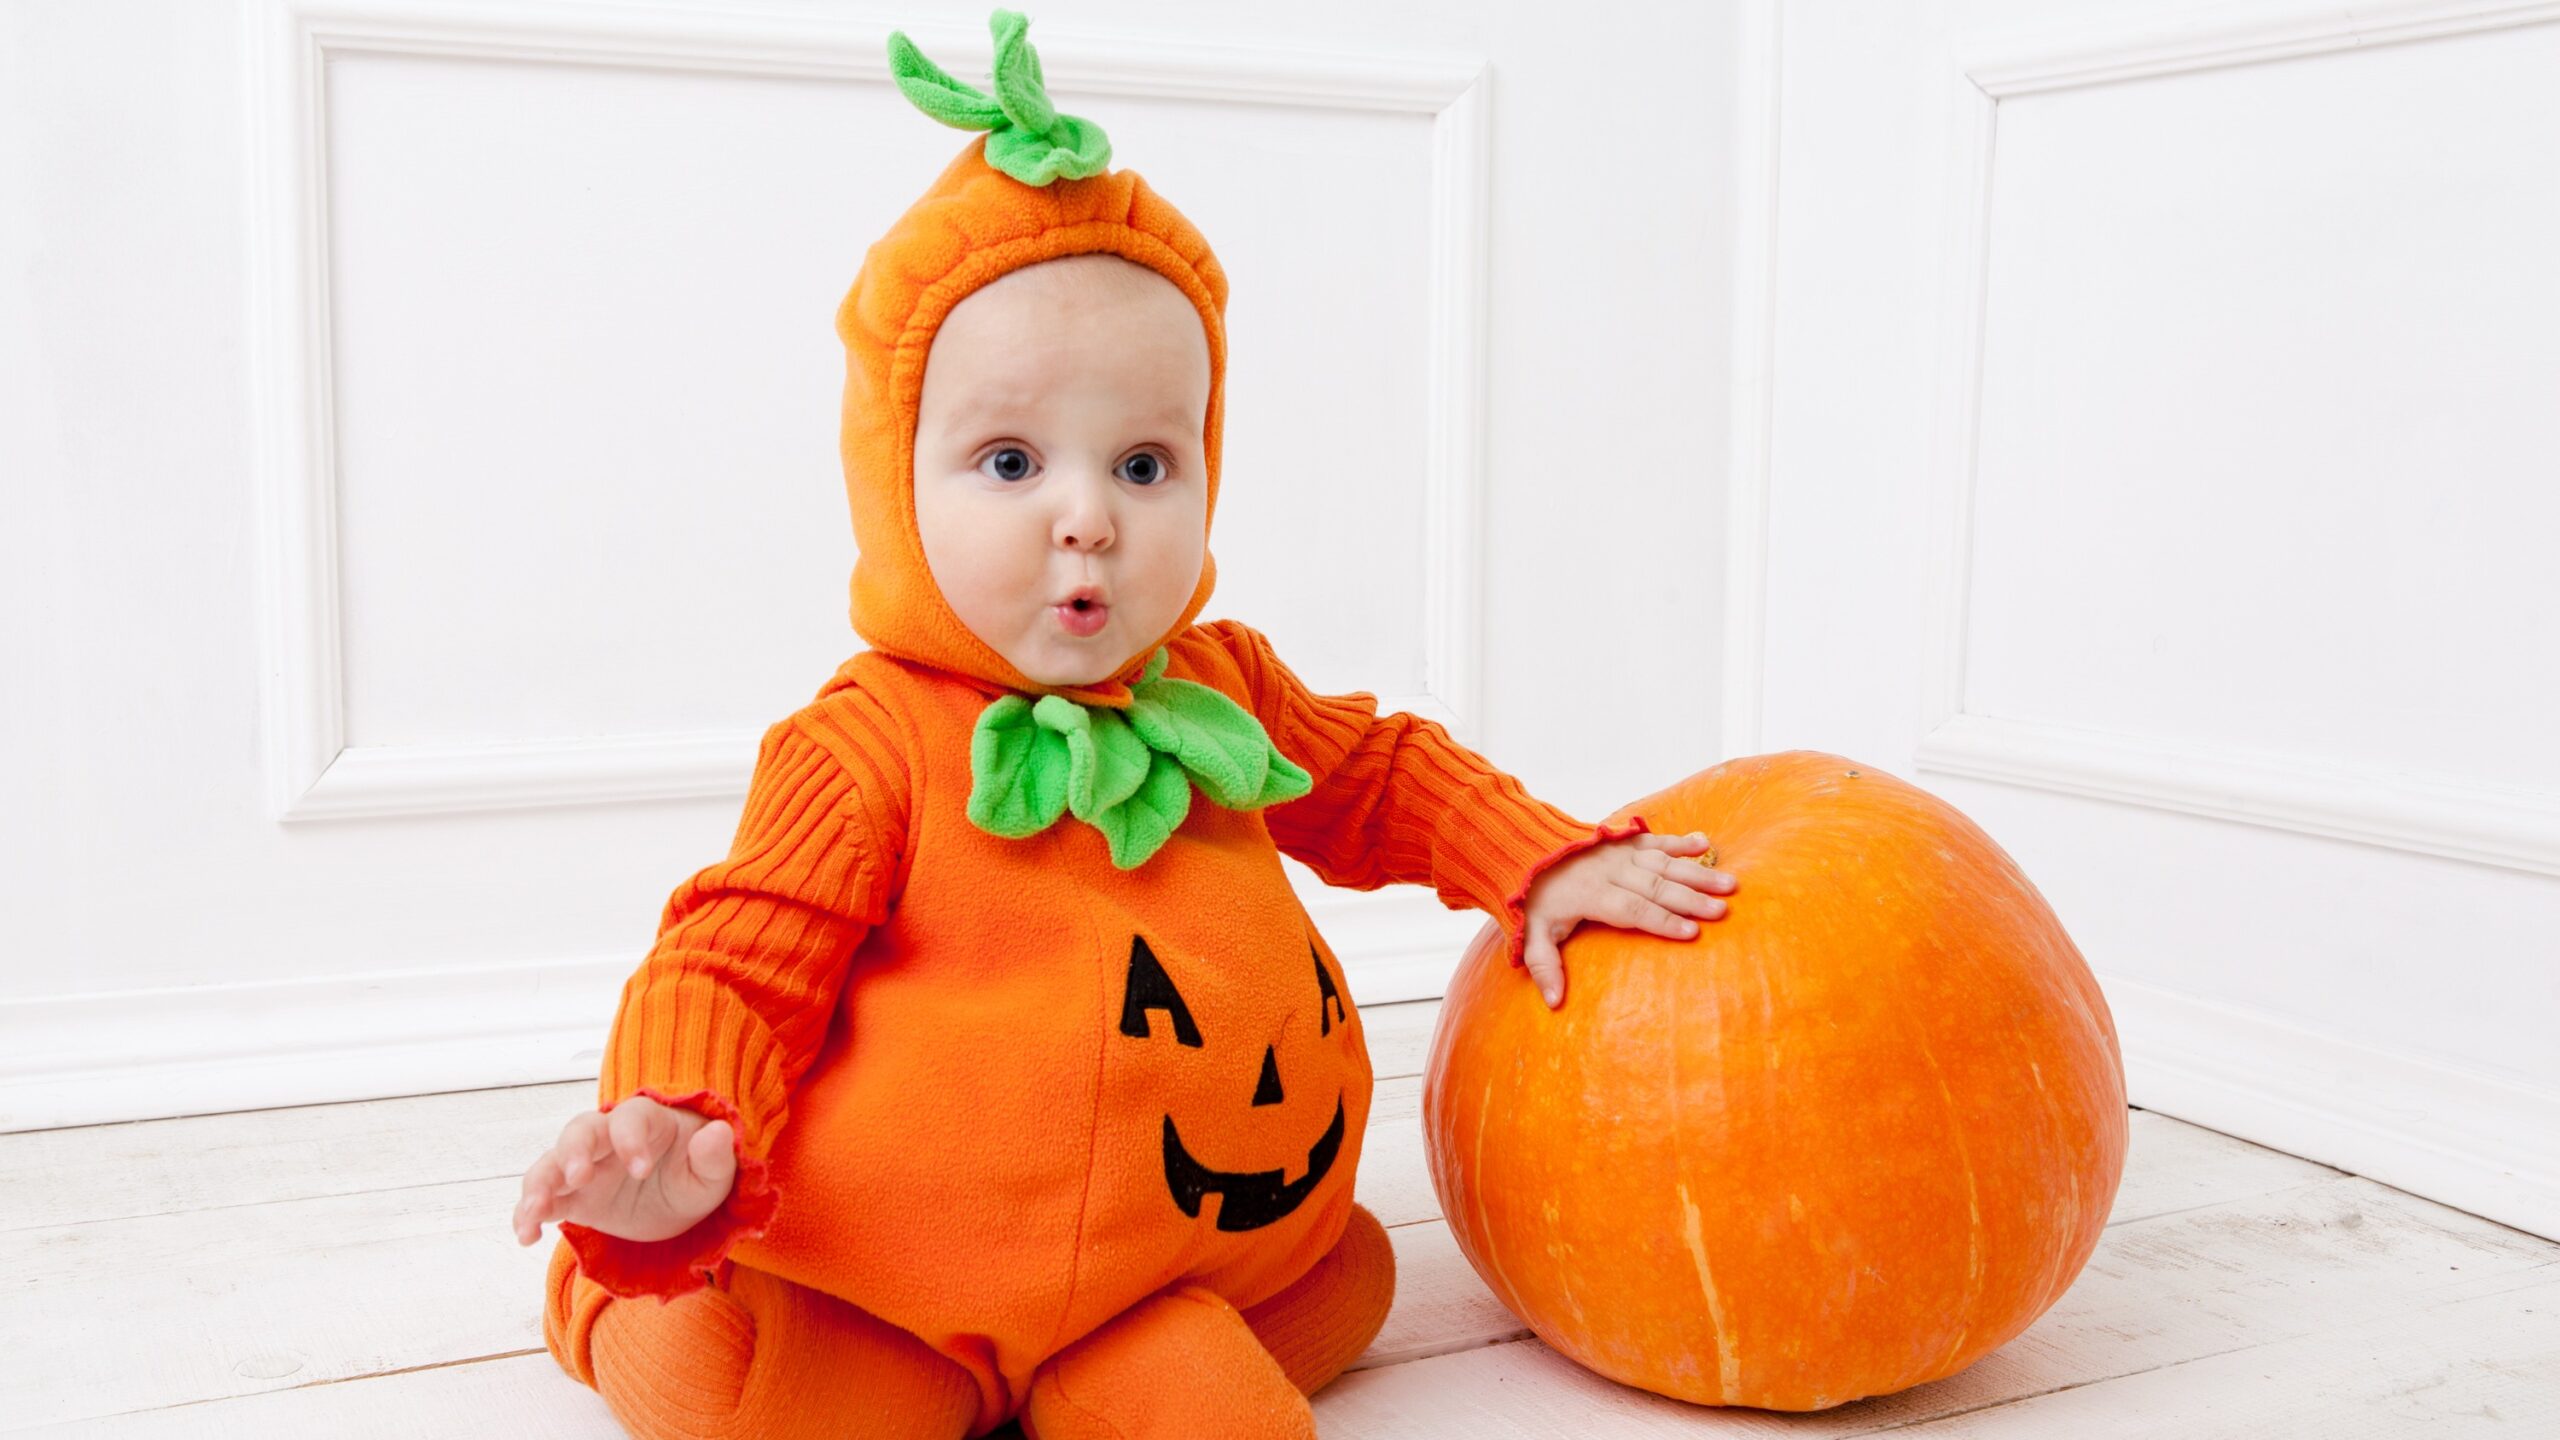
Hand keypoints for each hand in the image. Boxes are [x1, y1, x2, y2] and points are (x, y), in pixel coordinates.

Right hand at [512, 1094, 738, 1246]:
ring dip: (539, 1185)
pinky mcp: (572, 1198)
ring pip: (551, 1164)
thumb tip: (718, 1134)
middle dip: (574, 1151)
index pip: (632, 1119)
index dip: (631, 1139)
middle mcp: (609, 1139)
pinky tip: (526, 1236)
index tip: (642, 1170)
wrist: (679, 1200)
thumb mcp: (715, 1172)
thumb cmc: (697, 1173)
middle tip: (578, 1177)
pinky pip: (543, 1200)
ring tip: (535, 1212)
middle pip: (580, 1131)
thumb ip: (715, 1155)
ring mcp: (586, 1167)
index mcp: (648, 1123)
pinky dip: (528, 1215)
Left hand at [1519, 830, 1735, 1009]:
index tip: (1691, 933)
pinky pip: (1655, 839)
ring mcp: (1619, 852)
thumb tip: (1553, 1003)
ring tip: (1729, 884)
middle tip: (1721, 911)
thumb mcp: (1531, 934)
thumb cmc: (1533, 899)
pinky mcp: (1624, 840)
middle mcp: (1610, 870)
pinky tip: (1706, 844)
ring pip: (1664, 863)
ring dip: (1697, 873)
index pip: (1632, 909)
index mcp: (1592, 895)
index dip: (1661, 921)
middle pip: (1656, 886)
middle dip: (1690, 899)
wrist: (1525, 850)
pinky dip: (1680, 841)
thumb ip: (1544, 966)